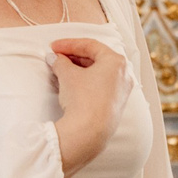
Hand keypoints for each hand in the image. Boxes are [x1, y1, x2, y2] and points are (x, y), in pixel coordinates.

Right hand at [49, 37, 129, 175]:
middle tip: (57, 57)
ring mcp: (122, 90)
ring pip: (99, 73)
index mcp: (116, 61)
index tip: (54, 47)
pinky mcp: (116, 104)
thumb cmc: (83, 100)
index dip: (69, 44)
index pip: (90, 46)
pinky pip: (101, 86)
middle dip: (74, 56)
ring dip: (79, 69)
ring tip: (61, 70)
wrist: (89, 133)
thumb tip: (55, 59)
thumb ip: (60, 62)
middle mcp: (123, 74)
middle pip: (96, 58)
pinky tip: (72, 84)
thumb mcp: (67, 75)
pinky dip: (86, 81)